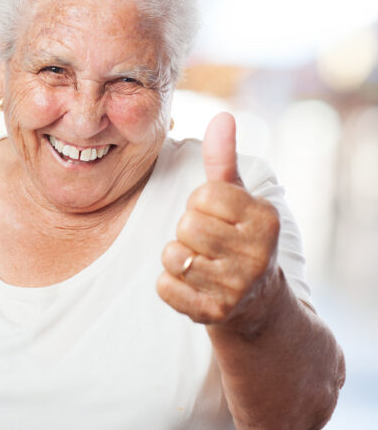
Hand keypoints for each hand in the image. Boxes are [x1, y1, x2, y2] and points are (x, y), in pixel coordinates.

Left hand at [156, 112, 282, 329]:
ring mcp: (237, 287)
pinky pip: (164, 287)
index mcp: (265, 219)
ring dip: (176, 257)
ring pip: (172, 255)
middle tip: (207, 241)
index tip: (216, 216)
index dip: (200, 203)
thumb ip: (222, 158)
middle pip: (186, 225)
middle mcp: (257, 255)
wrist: (257, 303)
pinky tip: (192, 284)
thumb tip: (222, 116)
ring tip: (201, 262)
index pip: (204, 195)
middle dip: (187, 229)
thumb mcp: (236, 196)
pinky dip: (169, 285)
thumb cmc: (238, 236)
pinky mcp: (214, 313)